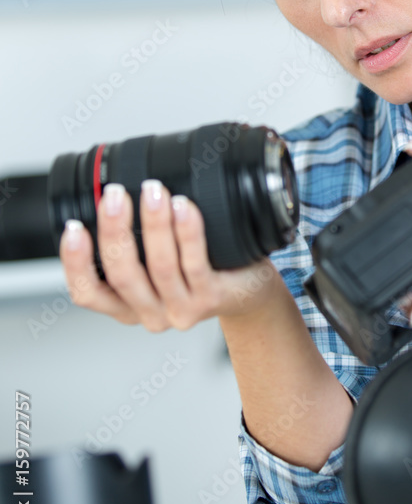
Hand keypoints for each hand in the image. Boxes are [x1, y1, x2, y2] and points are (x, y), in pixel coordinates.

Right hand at [59, 179, 279, 331]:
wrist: (246, 290)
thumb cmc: (198, 270)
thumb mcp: (155, 263)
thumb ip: (133, 243)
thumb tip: (110, 192)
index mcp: (127, 305)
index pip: (87, 292)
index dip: (75, 262)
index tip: (74, 226)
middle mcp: (151, 313)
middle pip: (122, 274)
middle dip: (115, 230)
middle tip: (116, 194)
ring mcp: (182, 309)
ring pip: (160, 266)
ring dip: (154, 224)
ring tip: (153, 190)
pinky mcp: (212, 298)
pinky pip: (195, 262)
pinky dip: (187, 232)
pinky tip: (183, 207)